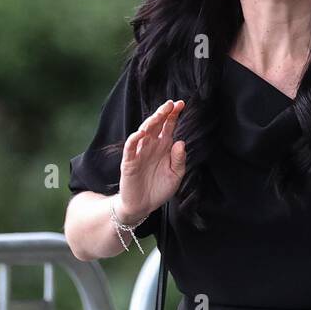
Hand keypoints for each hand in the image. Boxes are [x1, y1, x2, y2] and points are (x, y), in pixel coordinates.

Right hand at [118, 99, 185, 222]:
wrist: (143, 206)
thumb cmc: (160, 188)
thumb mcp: (176, 175)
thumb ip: (179, 160)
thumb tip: (181, 142)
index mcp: (164, 147)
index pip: (168, 126)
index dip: (173, 115)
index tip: (181, 104)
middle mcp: (151, 146)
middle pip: (156, 125)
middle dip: (163, 113)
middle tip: (171, 104)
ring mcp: (139, 153)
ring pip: (143, 132)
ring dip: (150, 122)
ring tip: (159, 114)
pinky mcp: (129, 163)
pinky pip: (130, 148)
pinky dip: (134, 140)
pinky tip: (141, 133)